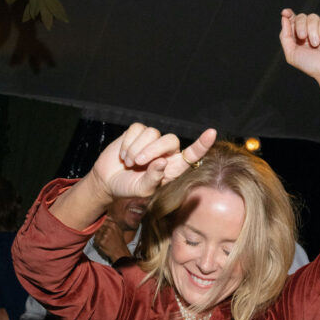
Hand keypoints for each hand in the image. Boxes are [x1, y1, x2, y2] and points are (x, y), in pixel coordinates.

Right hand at [89, 123, 216, 202]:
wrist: (108, 181)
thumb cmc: (129, 188)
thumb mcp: (142, 189)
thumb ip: (153, 178)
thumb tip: (162, 161)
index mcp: (173, 167)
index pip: (192, 155)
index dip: (202, 144)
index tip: (211, 133)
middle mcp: (166, 152)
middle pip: (170, 140)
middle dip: (153, 150)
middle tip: (138, 163)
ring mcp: (152, 141)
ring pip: (152, 133)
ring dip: (136, 149)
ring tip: (129, 163)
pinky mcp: (137, 132)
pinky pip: (137, 129)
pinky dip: (128, 142)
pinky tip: (123, 154)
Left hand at [92, 218, 129, 263]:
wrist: (120, 253)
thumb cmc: (119, 242)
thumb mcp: (119, 230)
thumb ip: (112, 223)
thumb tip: (105, 216)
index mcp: (114, 224)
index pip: (103, 220)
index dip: (101, 223)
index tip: (101, 226)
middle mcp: (109, 228)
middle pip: (99, 226)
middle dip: (99, 230)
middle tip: (103, 236)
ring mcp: (105, 234)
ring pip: (96, 232)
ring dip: (98, 236)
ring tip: (103, 240)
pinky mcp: (101, 241)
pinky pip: (95, 239)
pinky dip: (97, 242)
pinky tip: (102, 244)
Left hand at [279, 9, 319, 81]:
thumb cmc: (311, 65)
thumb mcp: (291, 53)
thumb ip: (285, 36)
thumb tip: (284, 18)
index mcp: (298, 37)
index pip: (292, 21)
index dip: (288, 15)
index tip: (285, 13)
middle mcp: (309, 32)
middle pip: (301, 17)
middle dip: (300, 25)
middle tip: (303, 37)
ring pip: (312, 17)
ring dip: (312, 31)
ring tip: (316, 44)